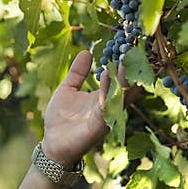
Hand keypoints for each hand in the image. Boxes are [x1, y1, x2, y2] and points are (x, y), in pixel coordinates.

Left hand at [40, 50, 121, 166]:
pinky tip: (106, 78)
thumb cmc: (60, 119)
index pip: (119, 77)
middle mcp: (108, 104)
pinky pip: (106, 106)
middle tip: (134, 49)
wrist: (53, 145)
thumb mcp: (68, 90)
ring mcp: (105, 115)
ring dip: (123, 79)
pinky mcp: (98, 125)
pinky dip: (107, 92)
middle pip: (126, 85)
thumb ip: (78, 72)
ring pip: (119, 95)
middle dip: (131, 69)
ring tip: (124, 61)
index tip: (129, 43)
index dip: (125, 62)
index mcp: (103, 95)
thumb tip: (86, 51)